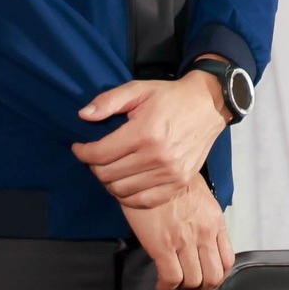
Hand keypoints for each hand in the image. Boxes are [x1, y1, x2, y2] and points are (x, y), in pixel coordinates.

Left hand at [72, 68, 230, 207]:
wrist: (209, 106)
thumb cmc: (170, 97)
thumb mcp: (139, 88)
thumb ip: (109, 101)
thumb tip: (83, 116)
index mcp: (145, 133)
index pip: (100, 155)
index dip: (82, 152)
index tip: (80, 147)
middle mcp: (157, 157)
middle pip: (107, 175)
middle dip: (94, 166)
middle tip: (96, 157)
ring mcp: (170, 173)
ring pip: (122, 191)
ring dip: (109, 182)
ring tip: (110, 169)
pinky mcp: (179, 183)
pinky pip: (143, 201)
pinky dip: (128, 196)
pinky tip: (125, 183)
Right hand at [123, 183, 233, 289]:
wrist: (150, 171)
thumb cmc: (173, 182)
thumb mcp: (201, 199)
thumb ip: (205, 221)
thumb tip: (201, 240)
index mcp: (216, 222)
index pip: (228, 261)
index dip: (217, 276)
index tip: (205, 277)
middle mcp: (205, 234)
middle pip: (213, 277)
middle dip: (202, 288)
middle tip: (189, 287)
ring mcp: (185, 241)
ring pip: (193, 281)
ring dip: (183, 288)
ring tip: (174, 284)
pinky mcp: (162, 246)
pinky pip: (171, 278)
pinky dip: (166, 287)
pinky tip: (160, 285)